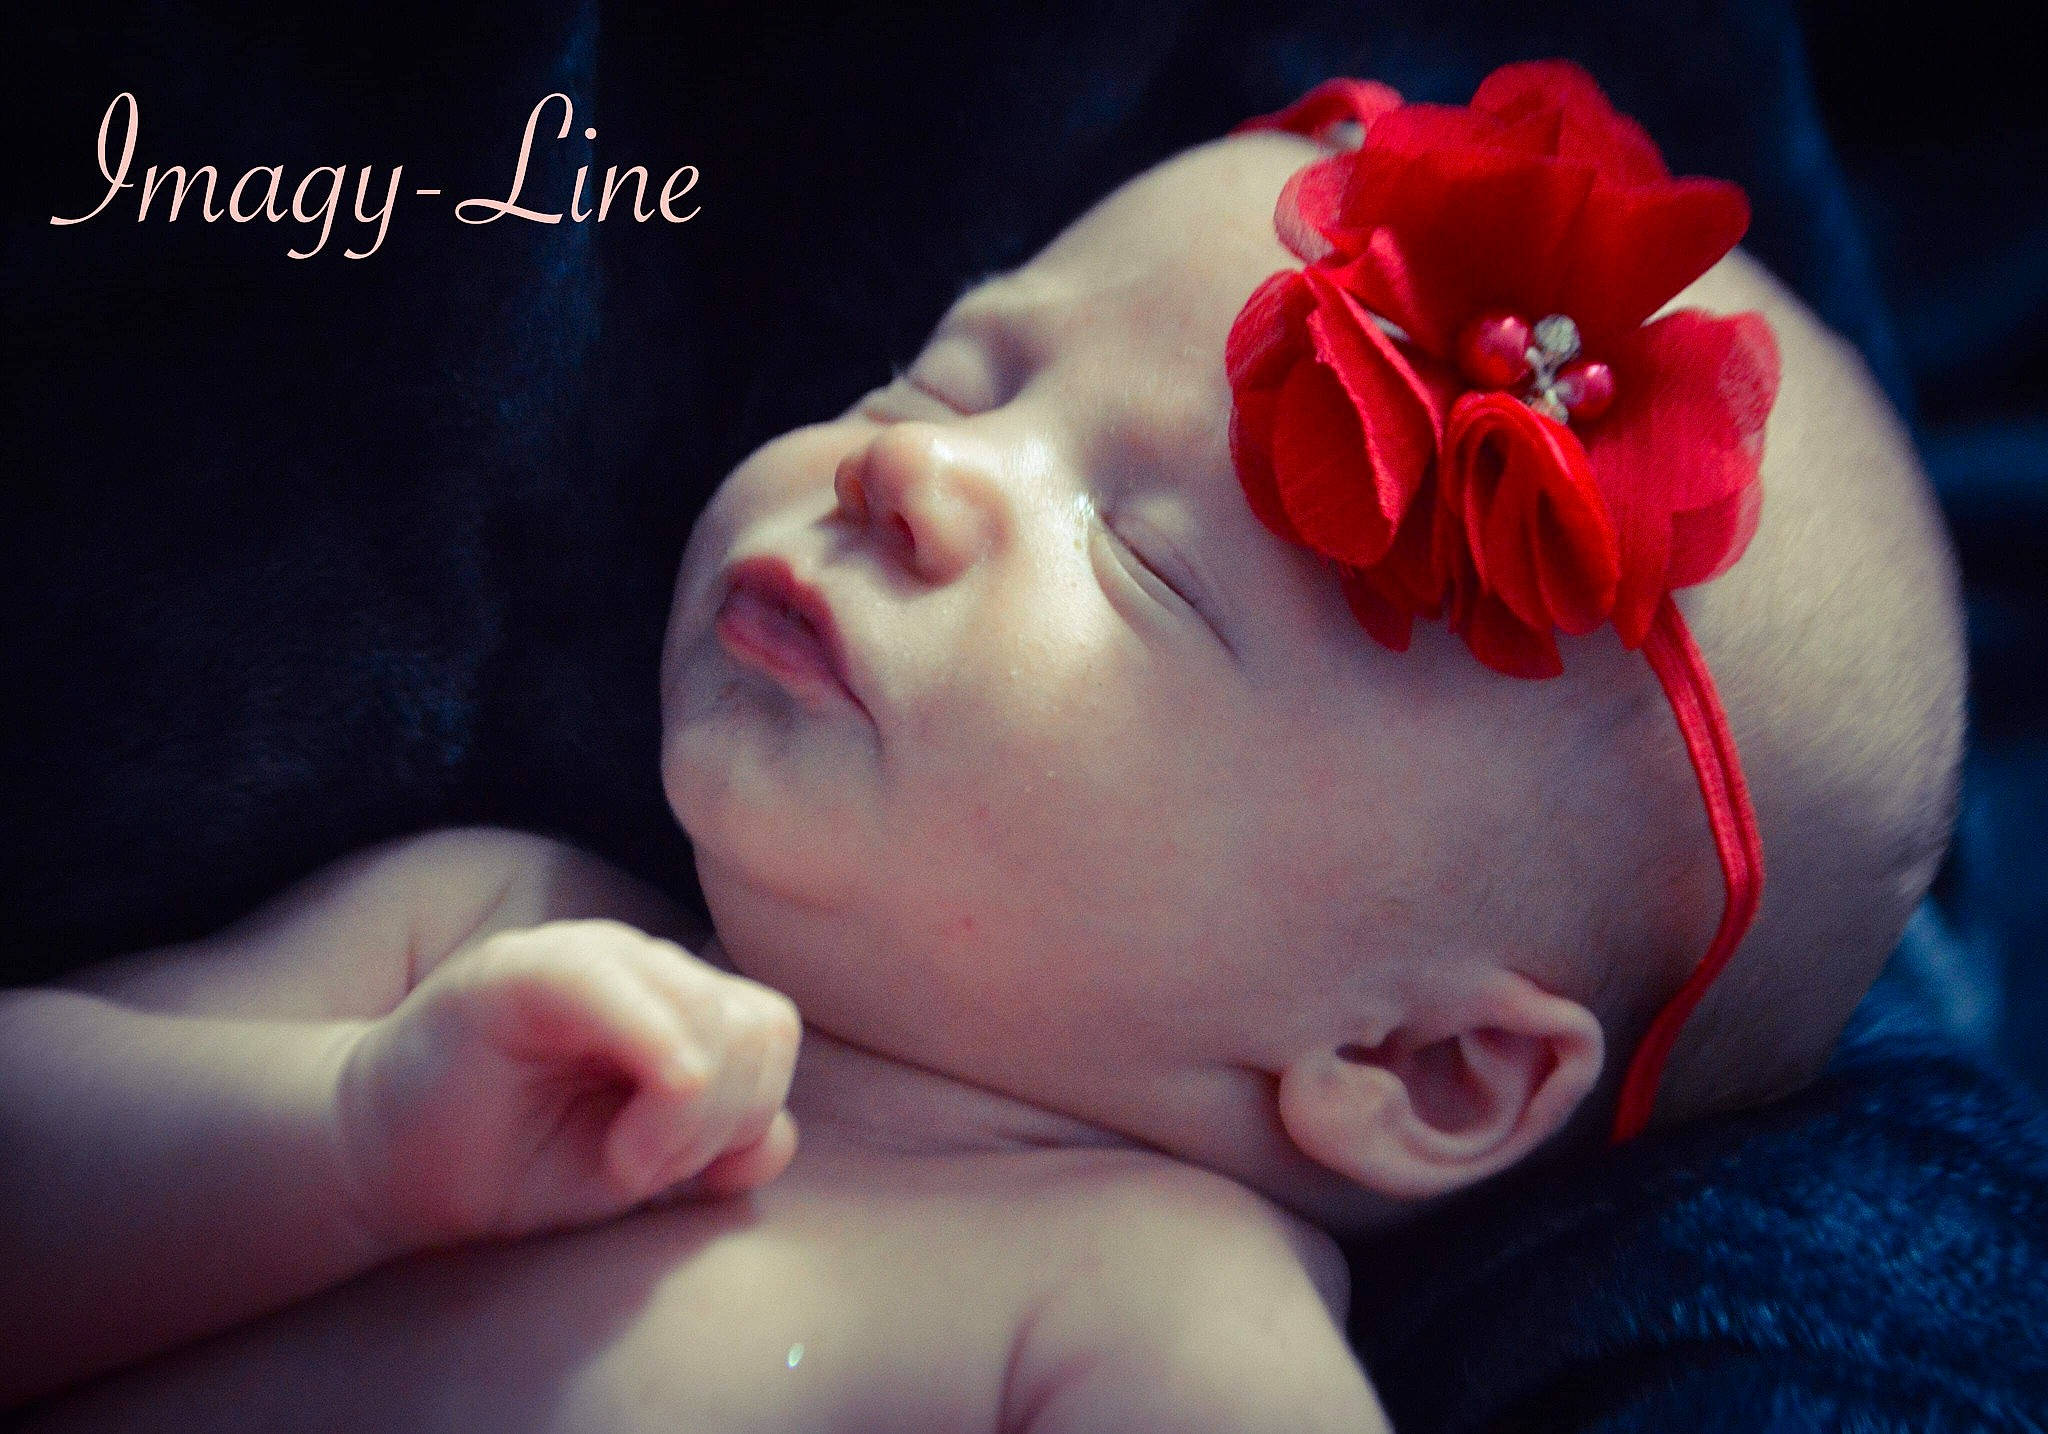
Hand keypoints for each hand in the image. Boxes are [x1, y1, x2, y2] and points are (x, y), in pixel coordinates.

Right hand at [336, 919, 799, 1250]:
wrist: (391, 1168)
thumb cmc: (518, 1166)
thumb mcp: (644, 1171)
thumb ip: (722, 1148)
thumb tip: (775, 1141)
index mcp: (679, 1003)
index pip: (768, 1032)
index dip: (747, 1116)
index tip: (673, 1175)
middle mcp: (644, 967)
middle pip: (757, 1026)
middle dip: (722, 1121)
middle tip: (642, 1170)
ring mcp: (584, 956)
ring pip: (709, 1013)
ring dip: (685, 1115)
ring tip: (620, 1159)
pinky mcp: (517, 967)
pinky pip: (608, 982)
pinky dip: (647, 1055)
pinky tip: (622, 1147)